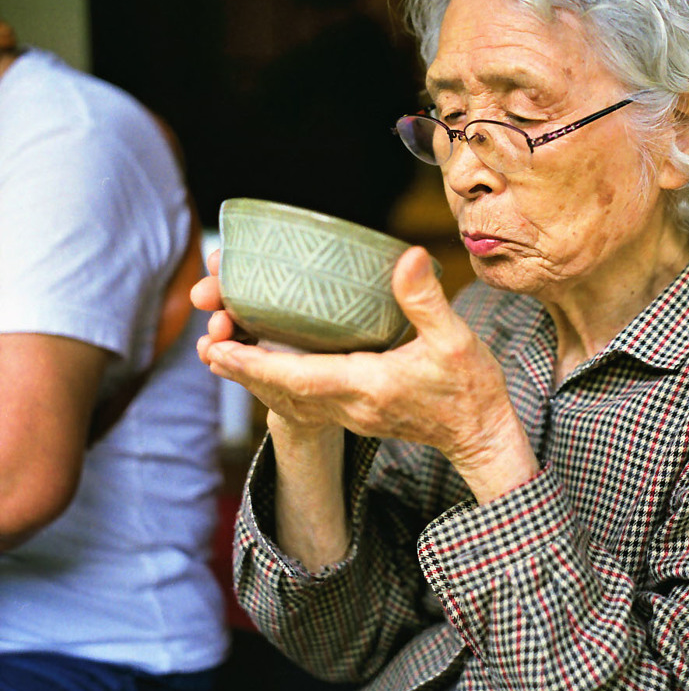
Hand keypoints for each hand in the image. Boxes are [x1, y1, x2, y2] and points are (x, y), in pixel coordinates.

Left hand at [197, 246, 538, 501]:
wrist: (482, 435)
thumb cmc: (471, 389)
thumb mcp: (456, 339)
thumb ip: (426, 300)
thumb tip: (406, 256)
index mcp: (369, 386)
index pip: (298, 377)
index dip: (254, 363)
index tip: (217, 348)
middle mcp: (351, 406)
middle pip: (280, 391)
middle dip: (240, 368)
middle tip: (206, 343)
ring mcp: (352, 415)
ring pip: (287, 400)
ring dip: (252, 378)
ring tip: (220, 354)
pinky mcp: (356, 414)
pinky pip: (303, 403)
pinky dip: (276, 385)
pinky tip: (266, 368)